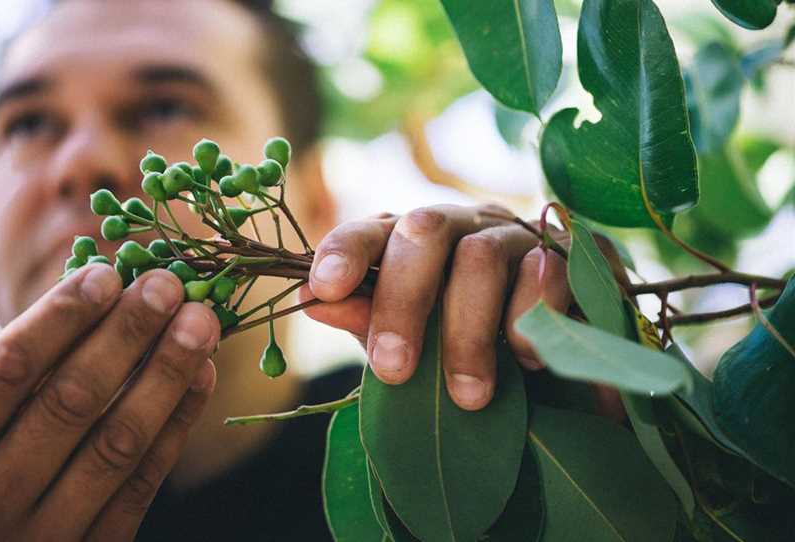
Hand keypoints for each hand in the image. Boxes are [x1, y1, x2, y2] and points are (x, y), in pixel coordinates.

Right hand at [0, 265, 219, 540]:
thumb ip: (4, 378)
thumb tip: (89, 290)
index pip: (5, 372)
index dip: (59, 318)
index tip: (106, 274)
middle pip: (71, 401)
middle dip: (126, 335)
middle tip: (167, 285)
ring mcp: (39, 539)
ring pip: (116, 443)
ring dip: (165, 374)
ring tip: (198, 321)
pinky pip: (141, 485)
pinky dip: (175, 426)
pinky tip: (199, 377)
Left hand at [301, 204, 575, 410]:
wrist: (564, 356)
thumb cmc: (472, 347)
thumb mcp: (416, 341)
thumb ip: (368, 320)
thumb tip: (311, 302)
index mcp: (417, 242)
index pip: (373, 229)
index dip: (345, 251)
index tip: (325, 290)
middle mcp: (464, 225)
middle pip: (423, 230)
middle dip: (403, 301)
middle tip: (394, 371)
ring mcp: (518, 235)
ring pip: (481, 257)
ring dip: (468, 333)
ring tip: (469, 397)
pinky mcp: (572, 254)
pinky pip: (544, 273)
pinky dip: (528, 321)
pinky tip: (526, 361)